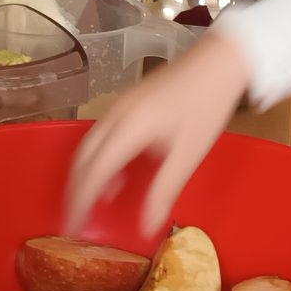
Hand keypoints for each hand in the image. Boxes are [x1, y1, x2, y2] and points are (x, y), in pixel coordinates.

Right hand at [63, 30, 253, 240]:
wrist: (216, 63)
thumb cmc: (206, 106)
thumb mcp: (188, 154)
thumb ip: (163, 190)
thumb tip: (147, 226)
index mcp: (128, 128)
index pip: (93, 171)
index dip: (80, 201)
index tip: (74, 227)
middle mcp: (115, 115)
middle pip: (82, 157)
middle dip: (76, 190)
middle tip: (76, 219)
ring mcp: (119, 106)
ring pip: (88, 145)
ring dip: (85, 174)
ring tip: (93, 202)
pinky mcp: (126, 103)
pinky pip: (101, 135)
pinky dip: (98, 159)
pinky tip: (116, 174)